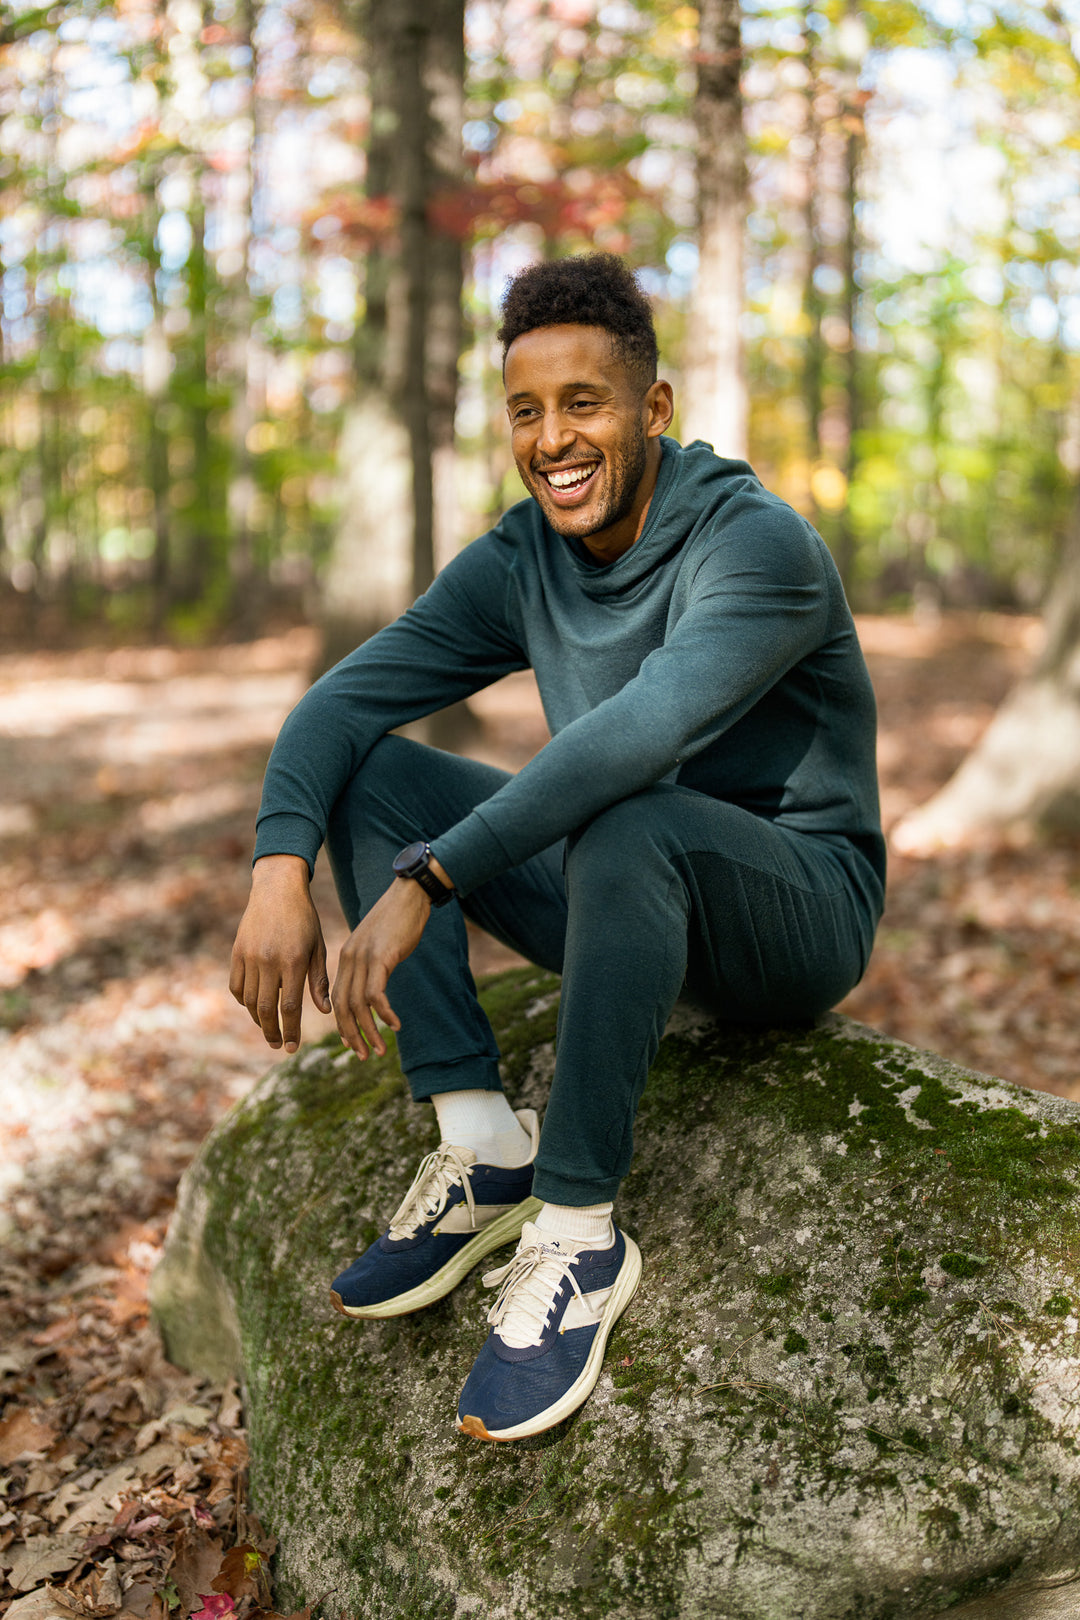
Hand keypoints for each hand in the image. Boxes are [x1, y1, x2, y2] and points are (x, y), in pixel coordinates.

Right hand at [229, 854, 330, 1052]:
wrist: (277, 890)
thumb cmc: (304, 920)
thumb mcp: (318, 947)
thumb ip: (318, 980)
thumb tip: (324, 1012)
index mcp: (292, 960)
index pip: (289, 1007)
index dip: (290, 1031)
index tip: (291, 1047)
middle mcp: (268, 960)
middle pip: (265, 1009)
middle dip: (271, 1032)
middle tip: (277, 1045)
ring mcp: (249, 956)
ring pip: (248, 1000)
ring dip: (258, 1019)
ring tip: (269, 1027)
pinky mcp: (236, 952)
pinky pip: (236, 986)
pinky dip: (244, 1000)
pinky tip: (254, 1005)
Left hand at [332, 875, 436, 1059]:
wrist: (409, 894)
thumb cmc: (398, 920)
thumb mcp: (378, 945)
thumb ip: (371, 965)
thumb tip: (373, 989)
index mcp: (347, 958)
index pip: (337, 999)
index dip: (343, 1024)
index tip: (352, 1043)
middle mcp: (350, 960)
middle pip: (343, 1007)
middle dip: (352, 1035)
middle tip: (364, 1056)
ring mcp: (364, 958)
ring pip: (358, 1005)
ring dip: (369, 1031)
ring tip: (379, 1050)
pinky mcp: (381, 957)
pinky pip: (376, 993)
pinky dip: (384, 1013)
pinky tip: (394, 1025)